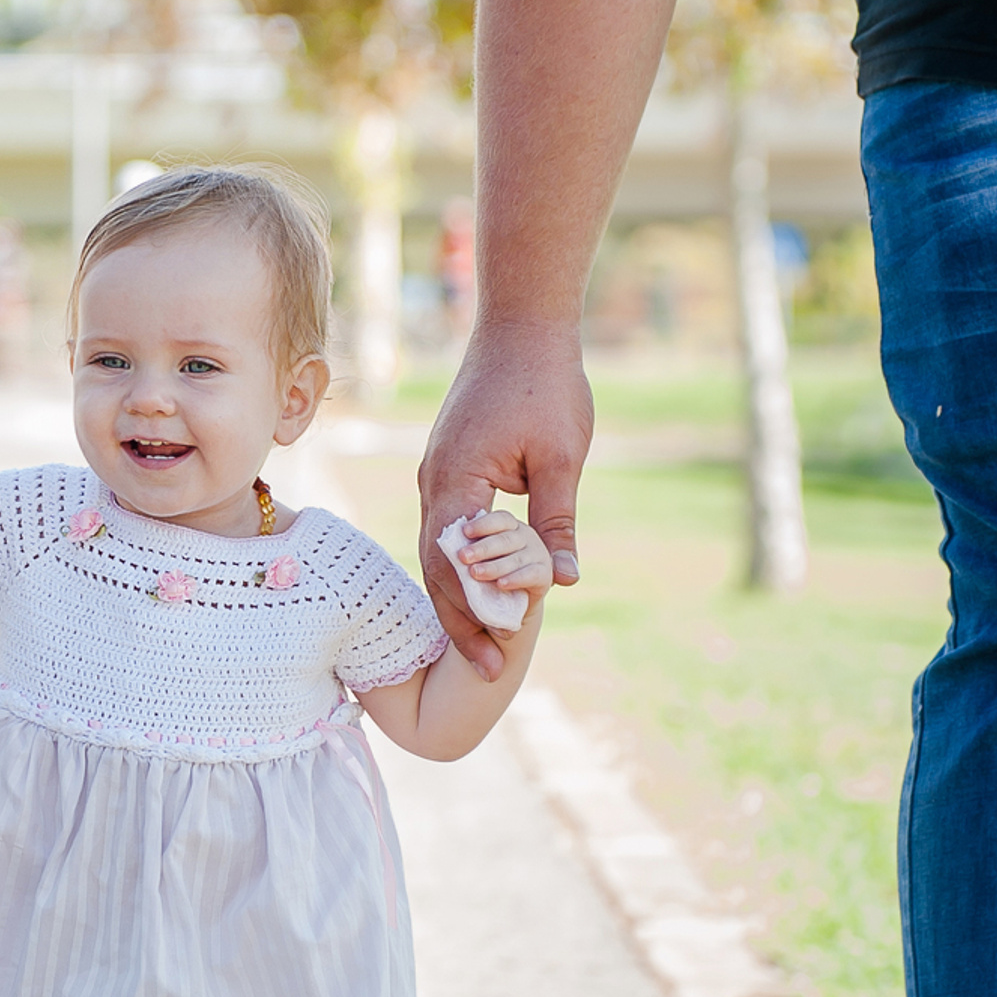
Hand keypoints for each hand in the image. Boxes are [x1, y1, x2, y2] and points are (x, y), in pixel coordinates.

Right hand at [418, 317, 591, 676]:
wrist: (521, 326)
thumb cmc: (544, 384)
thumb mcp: (560, 457)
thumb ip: (555, 521)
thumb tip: (563, 580)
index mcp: (454, 481)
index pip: (453, 565)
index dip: (473, 615)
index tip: (496, 656)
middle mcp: (433, 484)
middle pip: (435, 568)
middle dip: (461, 620)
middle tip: (487, 669)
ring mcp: (436, 478)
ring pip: (437, 553)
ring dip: (460, 598)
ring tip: (484, 642)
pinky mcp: (448, 471)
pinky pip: (447, 531)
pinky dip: (461, 567)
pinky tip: (483, 591)